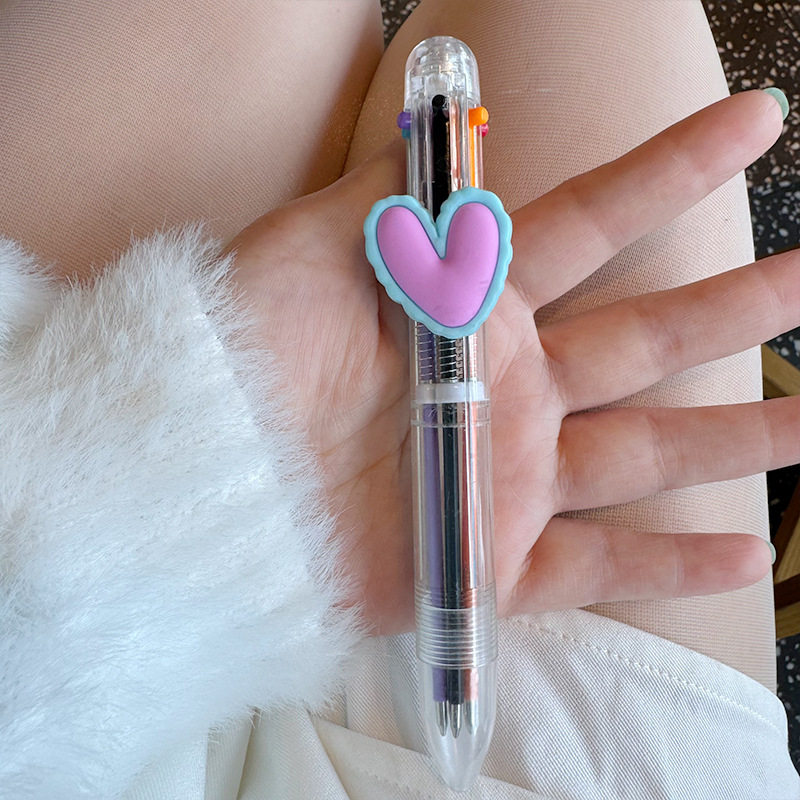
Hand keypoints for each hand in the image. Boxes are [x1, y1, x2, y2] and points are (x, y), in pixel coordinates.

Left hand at [227, 90, 791, 635]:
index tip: (757, 120)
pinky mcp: (496, 558)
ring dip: (737, 436)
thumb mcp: (317, 244)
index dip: (675, 172)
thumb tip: (446, 134)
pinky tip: (746, 552)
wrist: (211, 476)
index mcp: (477, 307)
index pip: (597, 224)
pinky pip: (599, 565)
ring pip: (648, 454)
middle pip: (651, 341)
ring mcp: (512, 475)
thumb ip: (393, 191)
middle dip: (738, 306)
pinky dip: (670, 564)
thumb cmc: (254, 350)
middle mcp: (511, 388)